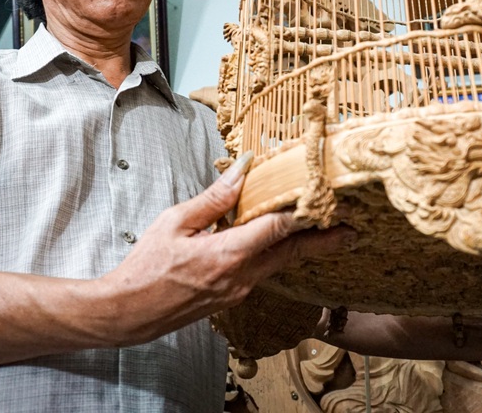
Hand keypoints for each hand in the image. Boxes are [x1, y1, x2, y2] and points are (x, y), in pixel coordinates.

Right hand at [102, 152, 353, 344]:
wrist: (130, 312)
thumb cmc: (146, 265)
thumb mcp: (176, 221)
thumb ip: (215, 197)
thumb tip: (243, 169)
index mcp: (227, 255)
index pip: (277, 229)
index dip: (304, 214)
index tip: (329, 204)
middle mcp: (240, 277)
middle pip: (290, 253)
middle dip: (322, 241)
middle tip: (351, 230)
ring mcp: (238, 291)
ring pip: (278, 264)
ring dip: (301, 248)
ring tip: (326, 233)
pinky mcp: (232, 297)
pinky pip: (262, 272)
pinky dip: (276, 256)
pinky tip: (282, 244)